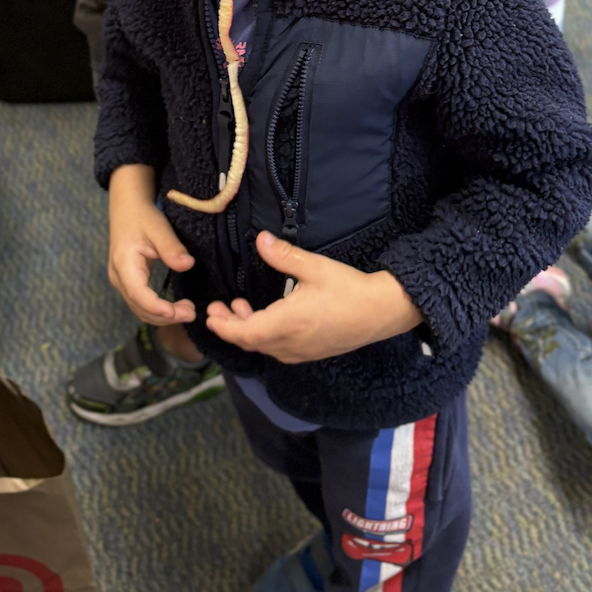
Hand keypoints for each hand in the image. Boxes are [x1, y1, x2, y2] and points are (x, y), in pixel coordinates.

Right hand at [107, 164, 195, 325]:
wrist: (127, 210)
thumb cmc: (142, 217)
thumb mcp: (159, 228)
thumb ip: (171, 247)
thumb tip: (187, 264)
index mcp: (124, 263)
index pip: (139, 293)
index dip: (158, 307)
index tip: (180, 312)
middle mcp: (118, 277)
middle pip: (139, 307)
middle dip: (165, 316)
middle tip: (192, 313)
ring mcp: (121, 282)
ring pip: (139, 309)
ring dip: (162, 316)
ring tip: (187, 311)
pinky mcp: (127, 282)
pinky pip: (140, 303)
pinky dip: (157, 310)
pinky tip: (174, 308)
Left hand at [205, 231, 422, 363]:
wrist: (381, 312)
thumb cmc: (349, 289)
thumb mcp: (315, 267)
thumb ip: (285, 256)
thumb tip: (260, 240)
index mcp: (288, 323)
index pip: (245, 333)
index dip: (224, 326)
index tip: (211, 314)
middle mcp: (291, 343)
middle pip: (250, 341)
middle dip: (230, 326)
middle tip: (217, 309)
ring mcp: (301, 351)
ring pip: (264, 346)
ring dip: (247, 330)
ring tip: (239, 307)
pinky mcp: (310, 352)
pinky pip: (278, 349)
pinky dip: (264, 335)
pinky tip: (266, 318)